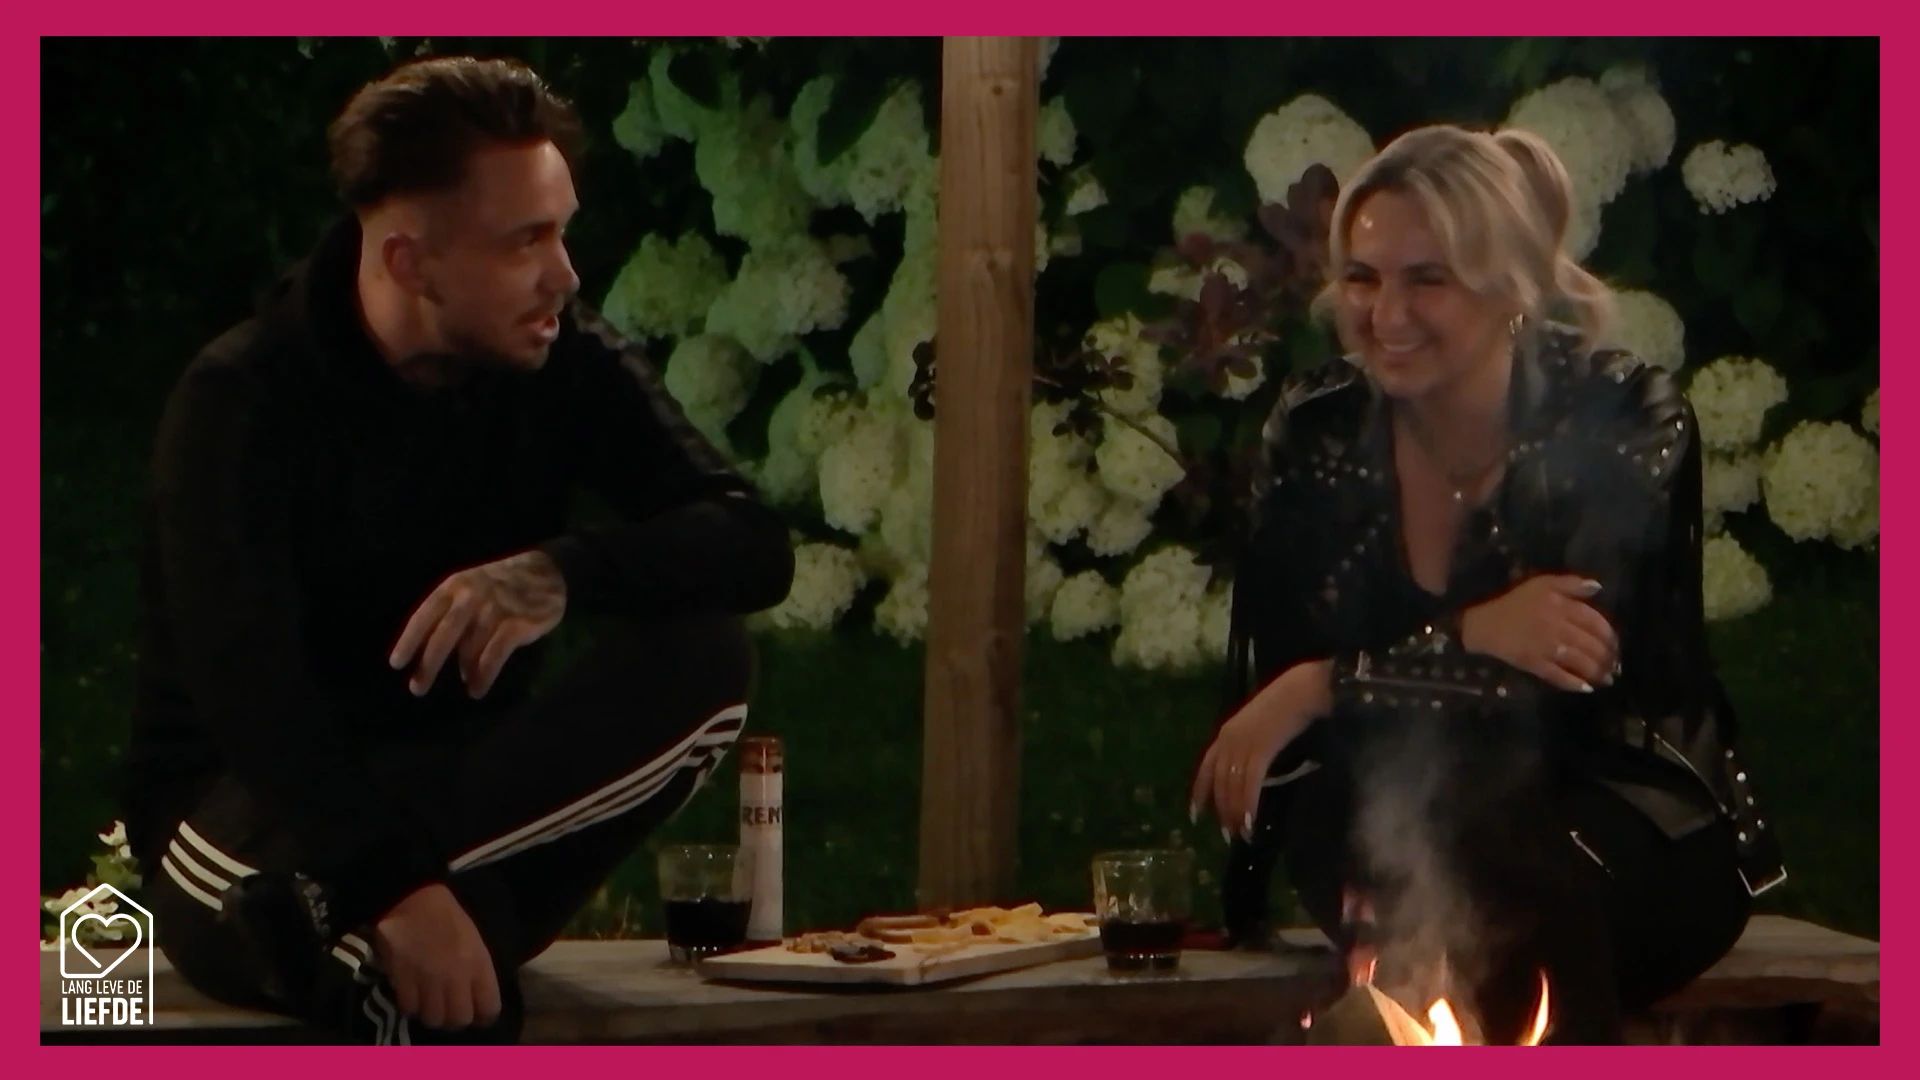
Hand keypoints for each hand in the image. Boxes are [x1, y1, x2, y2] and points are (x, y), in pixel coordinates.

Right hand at [371, 884, 500, 1030]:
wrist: (411, 899)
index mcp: (479, 964)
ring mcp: (430, 980)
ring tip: (428, 1004)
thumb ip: (477, 970)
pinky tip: (412, 995)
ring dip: (431, 1014)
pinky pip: (410, 1009)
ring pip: (434, 1019)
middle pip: (460, 1019)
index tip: (477, 1015)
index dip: (484, 1016)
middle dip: (455, 1019)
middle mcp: (457, 977)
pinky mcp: (404, 980)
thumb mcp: (474, 940)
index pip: (489, 1008)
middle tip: (449, 1010)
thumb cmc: (446, 916)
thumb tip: (476, 999)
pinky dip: (411, 1006)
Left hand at [390, 550, 566, 698]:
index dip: (409, 640)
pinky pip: (494, 656)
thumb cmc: (502, 583)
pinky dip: (484, 675)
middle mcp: (471, 597)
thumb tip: (446, 660)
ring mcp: (494, 610)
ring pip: (470, 649)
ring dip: (465, 672)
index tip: (397, 664)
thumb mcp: (471, 588)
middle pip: (443, 635)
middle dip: (428, 664)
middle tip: (417, 688)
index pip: (424, 615)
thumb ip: (454, 616)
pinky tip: (478, 689)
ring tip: (467, 688)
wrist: (548, 570)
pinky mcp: (516, 624)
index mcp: (454, 586)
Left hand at [1189, 661, 1330, 841]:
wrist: (1302, 690)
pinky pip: (1250, 783)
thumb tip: (1250, 775)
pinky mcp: (1261, 749)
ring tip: (1243, 834)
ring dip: (1236, 813)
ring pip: (1233, 786)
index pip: (1205, 768)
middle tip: (1229, 835)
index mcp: (1225, 733)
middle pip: (1219, 782)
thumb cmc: (1286, 706)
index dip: (1199, 793)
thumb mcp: (1258, 726)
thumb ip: (1249, 747)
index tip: (1195, 816)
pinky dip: (1249, 804)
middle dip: (1222, 811)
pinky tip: (1251, 820)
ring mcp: (1243, 743)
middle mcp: (1228, 739)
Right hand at [1460, 574, 1618, 692]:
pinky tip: (1586, 689)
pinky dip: (1574, 684)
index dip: (1610, 636)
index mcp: (1562, 606)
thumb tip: (1598, 587)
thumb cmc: (1515, 602)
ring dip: (1597, 673)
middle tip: (1615, 666)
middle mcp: (1558, 627)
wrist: (1484, 623)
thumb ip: (1571, 583)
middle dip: (1608, 658)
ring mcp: (1546, 648)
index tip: (1616, 645)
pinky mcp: (1534, 664)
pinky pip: (1559, 676)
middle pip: (1592, 645)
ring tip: (1606, 679)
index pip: (1596, 622)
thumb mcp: (1542, 583)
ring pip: (1580, 662)